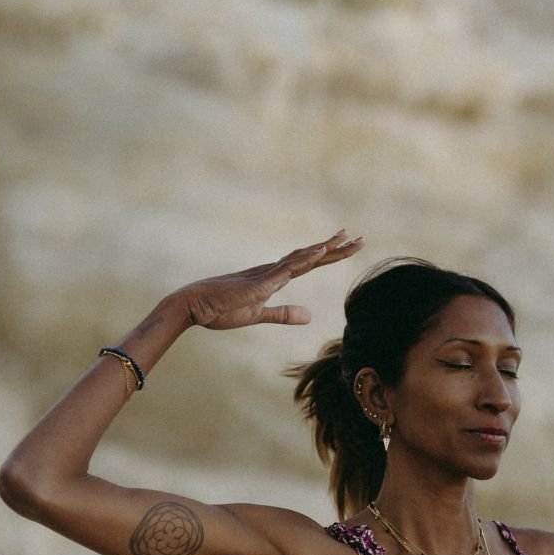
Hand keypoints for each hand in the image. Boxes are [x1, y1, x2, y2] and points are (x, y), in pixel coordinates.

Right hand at [176, 229, 363, 329]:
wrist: (194, 307)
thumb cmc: (221, 310)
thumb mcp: (259, 315)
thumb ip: (284, 314)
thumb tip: (310, 316)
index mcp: (274, 278)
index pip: (308, 265)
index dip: (329, 256)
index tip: (348, 247)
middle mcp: (273, 271)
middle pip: (311, 257)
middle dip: (336, 248)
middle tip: (360, 238)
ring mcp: (266, 276)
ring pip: (302, 258)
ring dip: (325, 248)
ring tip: (346, 237)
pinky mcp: (258, 284)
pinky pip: (285, 270)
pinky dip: (304, 259)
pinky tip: (320, 251)